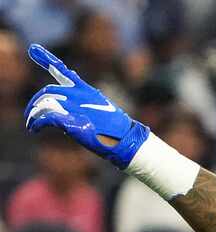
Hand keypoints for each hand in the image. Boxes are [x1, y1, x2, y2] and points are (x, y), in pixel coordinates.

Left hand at [23, 44, 148, 169]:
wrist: (125, 139)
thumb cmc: (116, 130)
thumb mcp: (100, 112)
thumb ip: (83, 108)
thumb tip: (68, 116)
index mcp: (86, 91)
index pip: (64, 72)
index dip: (47, 59)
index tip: (33, 49)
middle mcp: (79, 95)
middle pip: (48, 92)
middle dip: (35, 102)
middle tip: (30, 114)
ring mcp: (74, 107)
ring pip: (44, 103)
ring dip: (33, 114)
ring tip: (31, 124)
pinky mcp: (70, 121)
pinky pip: (46, 117)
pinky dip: (37, 122)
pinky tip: (34, 129)